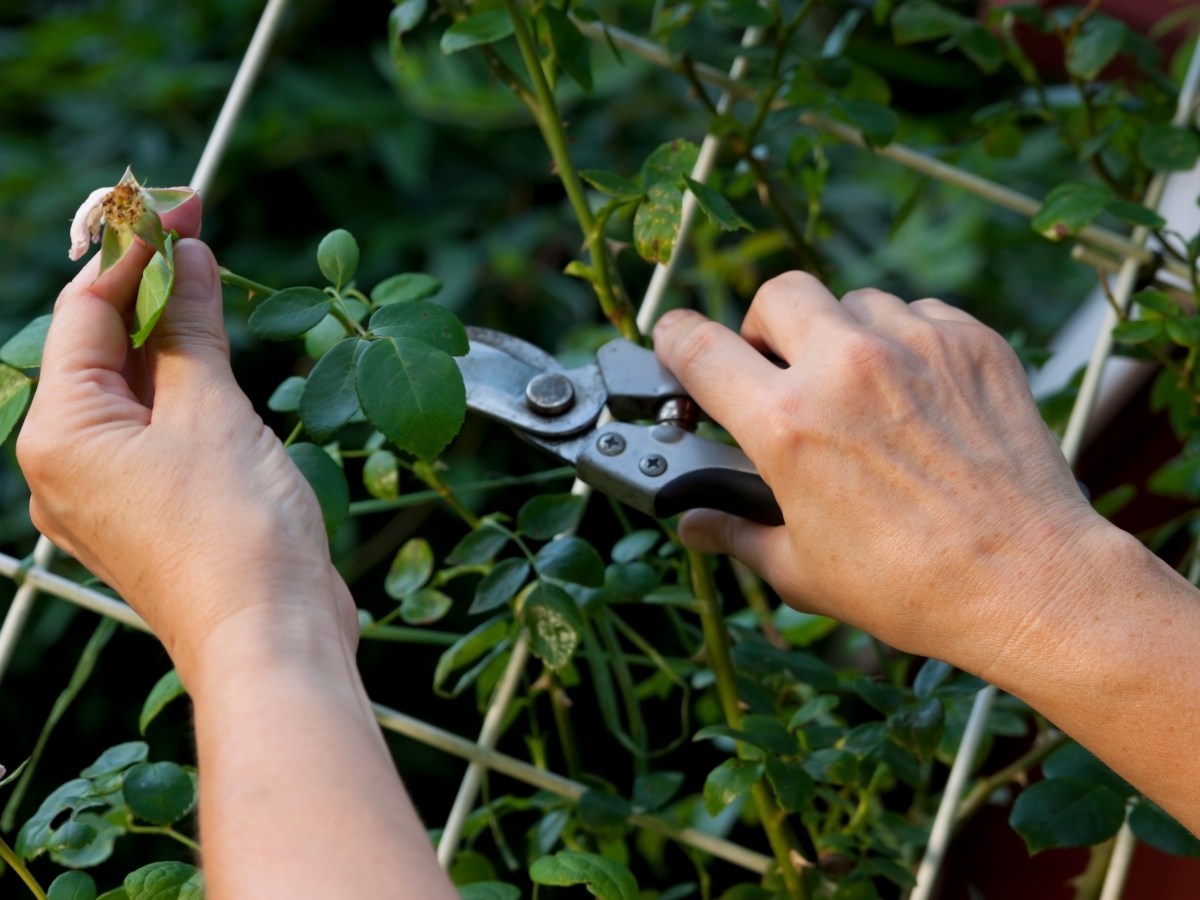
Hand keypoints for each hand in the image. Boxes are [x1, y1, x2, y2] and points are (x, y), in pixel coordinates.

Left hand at [18, 197, 354, 681]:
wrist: (271, 637)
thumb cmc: (236, 532)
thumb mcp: (213, 410)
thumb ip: (190, 328)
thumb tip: (187, 257)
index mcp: (62, 435)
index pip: (85, 312)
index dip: (131, 250)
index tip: (175, 201)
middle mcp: (67, 464)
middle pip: (102, 349)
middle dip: (149, 288)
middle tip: (195, 227)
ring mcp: (107, 493)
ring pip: (132, 389)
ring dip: (171, 336)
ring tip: (210, 283)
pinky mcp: (150, 511)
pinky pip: (155, 429)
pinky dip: (185, 388)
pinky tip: (218, 358)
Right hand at [653, 272, 1111, 671]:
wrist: (1029, 583)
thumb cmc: (909, 587)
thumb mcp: (801, 570)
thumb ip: (736, 532)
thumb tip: (695, 522)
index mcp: (787, 424)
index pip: (700, 348)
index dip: (675, 341)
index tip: (676, 344)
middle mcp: (846, 368)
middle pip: (778, 294)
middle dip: (765, 327)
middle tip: (778, 371)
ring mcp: (914, 346)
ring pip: (853, 301)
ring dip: (840, 335)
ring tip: (857, 390)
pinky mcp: (972, 343)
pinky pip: (917, 313)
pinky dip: (903, 341)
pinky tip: (912, 393)